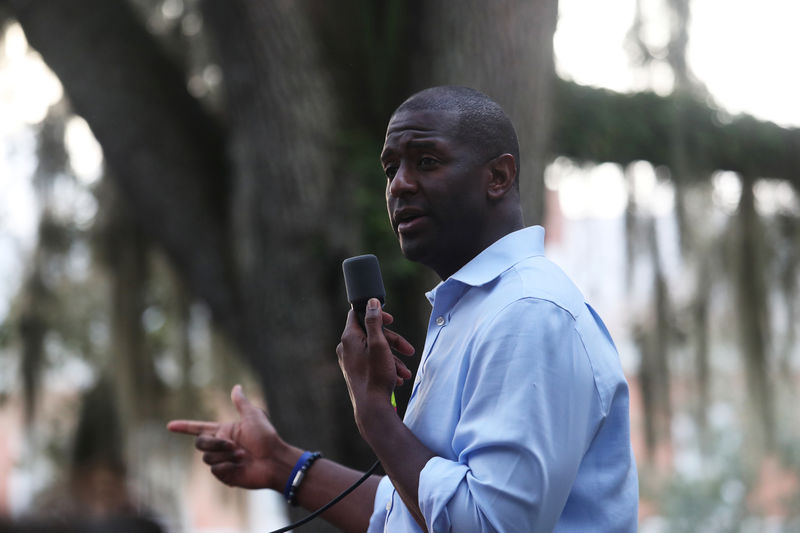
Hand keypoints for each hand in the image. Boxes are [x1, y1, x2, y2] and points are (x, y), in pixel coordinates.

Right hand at [167, 385, 286, 489]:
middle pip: (200, 443)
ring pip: (207, 457)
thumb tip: (236, 387)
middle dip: (215, 443)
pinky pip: (215, 469)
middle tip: (234, 446)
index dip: (184, 427)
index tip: (170, 425)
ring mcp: (221, 461)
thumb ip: (241, 403)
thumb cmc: (267, 437)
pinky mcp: (224, 475)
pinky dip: (227, 466)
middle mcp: (221, 446)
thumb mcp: (253, 416)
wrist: (274, 461)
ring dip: (225, 455)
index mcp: (225, 432)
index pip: (199, 429)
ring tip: (243, 457)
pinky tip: (240, 467)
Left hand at [337, 299, 414, 426]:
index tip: (390, 319)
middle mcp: (346, 348)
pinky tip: (399, 378)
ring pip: (375, 351)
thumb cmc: (376, 375)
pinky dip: (387, 367)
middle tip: (409, 349)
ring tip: (406, 372)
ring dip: (393, 358)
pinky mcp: (356, 372)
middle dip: (393, 342)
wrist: (371, 408)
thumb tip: (371, 302)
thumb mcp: (379, 344)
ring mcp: (350, 361)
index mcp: (349, 338)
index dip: (376, 313)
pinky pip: (372, 363)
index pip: (358, 314)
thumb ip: (375, 321)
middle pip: (371, 334)